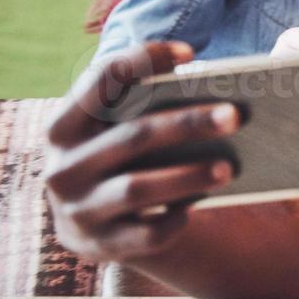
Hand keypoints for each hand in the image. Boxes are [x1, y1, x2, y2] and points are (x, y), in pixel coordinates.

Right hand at [43, 42, 239, 263]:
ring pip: (137, 188)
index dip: (143, 60)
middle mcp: (63, 167)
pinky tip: (195, 210)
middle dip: (187, 123)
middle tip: (235, 115)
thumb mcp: (114, 128)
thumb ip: (149, 103)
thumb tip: (230, 86)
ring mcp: (78, 210)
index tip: (190, 52)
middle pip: (133, 136)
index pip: (101, 79)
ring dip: (187, 176)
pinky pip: (145, 234)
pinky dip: (173, 221)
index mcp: (66, 124)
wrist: (84, 223)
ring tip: (230, 167)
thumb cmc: (120, 156)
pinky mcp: (99, 246)